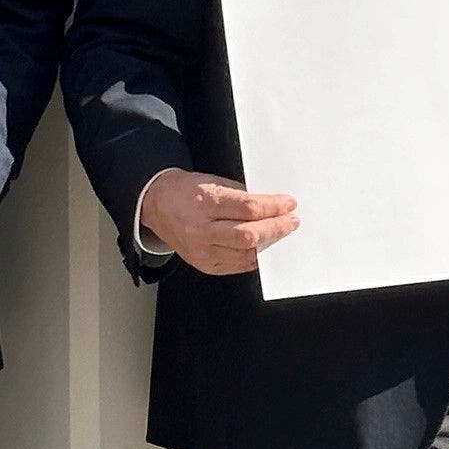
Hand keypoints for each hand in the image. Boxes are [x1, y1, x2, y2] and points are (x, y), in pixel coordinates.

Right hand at [140, 169, 298, 275]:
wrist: (157, 206)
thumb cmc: (186, 192)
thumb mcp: (213, 182)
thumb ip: (242, 196)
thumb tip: (272, 206)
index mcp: (204, 203)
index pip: (248, 208)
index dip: (273, 207)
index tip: (288, 204)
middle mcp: (201, 230)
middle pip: (249, 235)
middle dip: (276, 228)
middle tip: (292, 221)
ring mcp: (202, 252)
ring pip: (246, 254)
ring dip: (269, 244)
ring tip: (280, 234)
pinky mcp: (205, 265)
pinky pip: (238, 265)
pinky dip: (255, 256)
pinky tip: (263, 247)